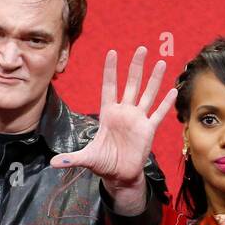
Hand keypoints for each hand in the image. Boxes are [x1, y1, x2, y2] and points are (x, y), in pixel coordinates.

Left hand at [49, 46, 176, 194]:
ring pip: (147, 95)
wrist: (119, 176)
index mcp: (108, 114)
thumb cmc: (103, 163)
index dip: (111, 70)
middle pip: (131, 84)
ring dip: (154, 80)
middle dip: (136, 67)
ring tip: (161, 63)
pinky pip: (158, 114)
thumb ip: (71, 159)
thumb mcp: (86, 158)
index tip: (112, 52)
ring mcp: (137, 120)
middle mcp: (124, 112)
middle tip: (141, 49)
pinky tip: (173, 91)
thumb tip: (52, 163)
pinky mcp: (148, 130)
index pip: (109, 87)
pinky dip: (166, 104)